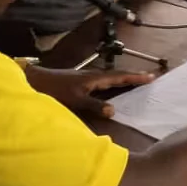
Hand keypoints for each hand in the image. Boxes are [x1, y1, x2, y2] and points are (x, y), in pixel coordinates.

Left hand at [24, 66, 154, 117]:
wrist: (34, 81)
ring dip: (124, 79)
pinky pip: (104, 82)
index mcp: (95, 78)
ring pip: (111, 78)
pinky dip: (114, 84)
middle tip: (149, 78)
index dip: (135, 77)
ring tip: (136, 83)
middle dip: (134, 76)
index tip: (151, 76)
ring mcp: (87, 78)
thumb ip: (94, 105)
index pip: (120, 76)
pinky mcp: (81, 83)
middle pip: (118, 74)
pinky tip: (113, 90)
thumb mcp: (75, 100)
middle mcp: (93, 75)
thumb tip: (114, 110)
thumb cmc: (54, 90)